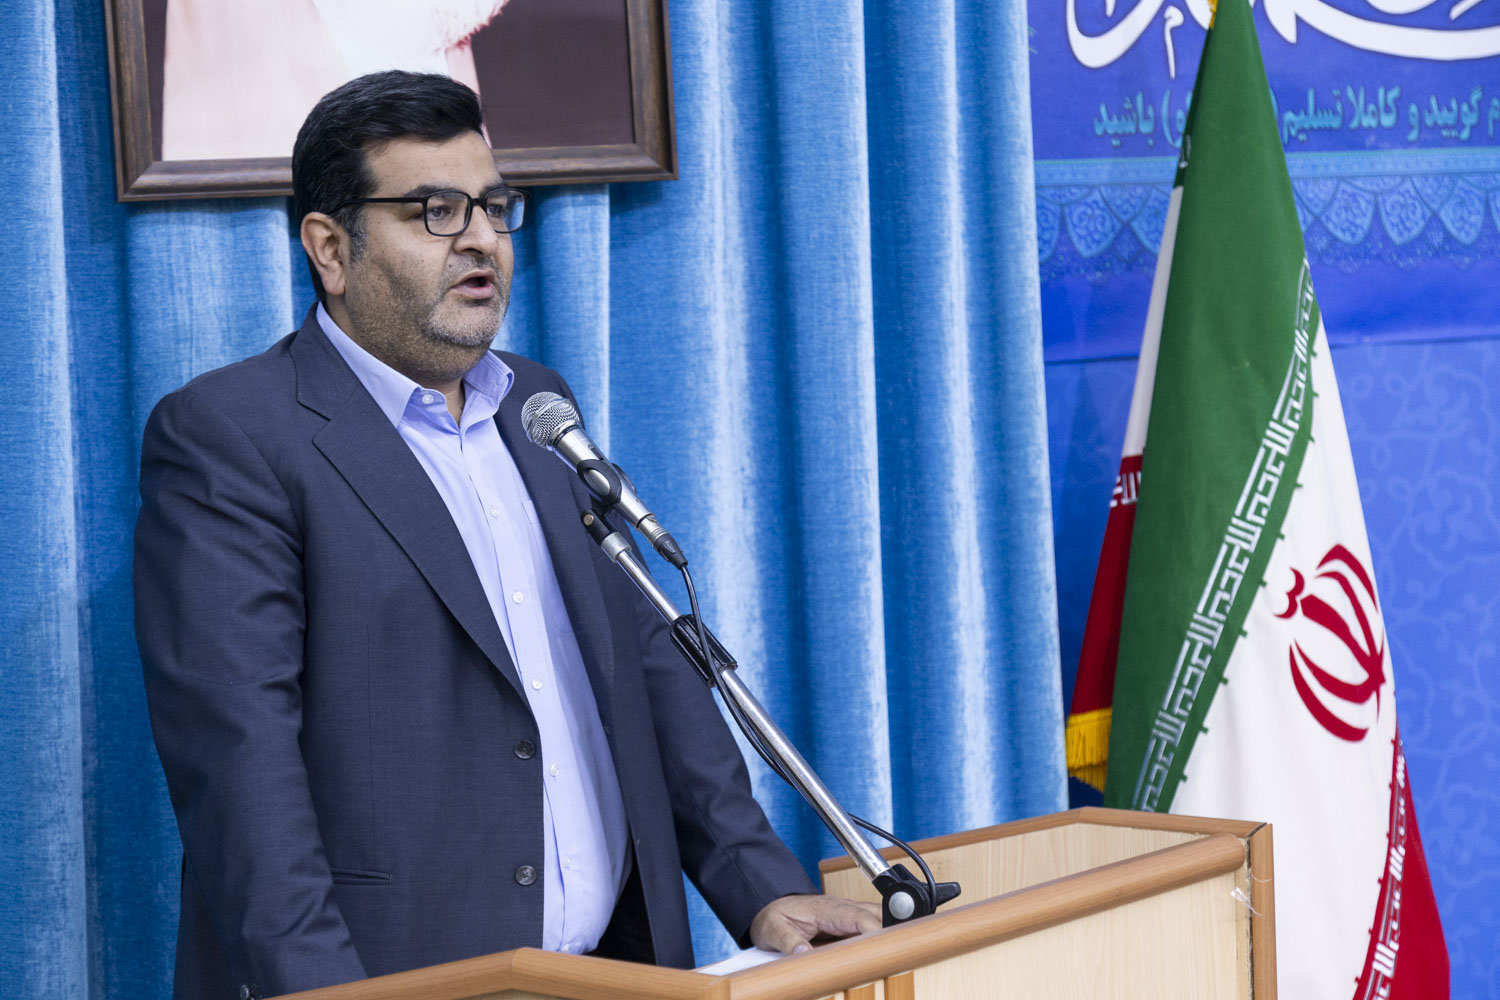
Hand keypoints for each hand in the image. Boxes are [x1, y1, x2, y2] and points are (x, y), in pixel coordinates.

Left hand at [749, 894, 882, 953]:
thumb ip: (788, 941)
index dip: (875, 931)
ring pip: (878, 918)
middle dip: (891, 932)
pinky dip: (879, 938)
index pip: (859, 917)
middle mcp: (842, 909)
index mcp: (827, 909)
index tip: (883, 949)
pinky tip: (881, 955)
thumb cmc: (774, 916)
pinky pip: (870, 927)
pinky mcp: (848, 925)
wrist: (771, 907)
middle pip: (877, 915)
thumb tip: (803, 953)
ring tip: (893, 957)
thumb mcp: (774, 930)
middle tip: (897, 956)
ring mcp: (848, 915)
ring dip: (887, 934)